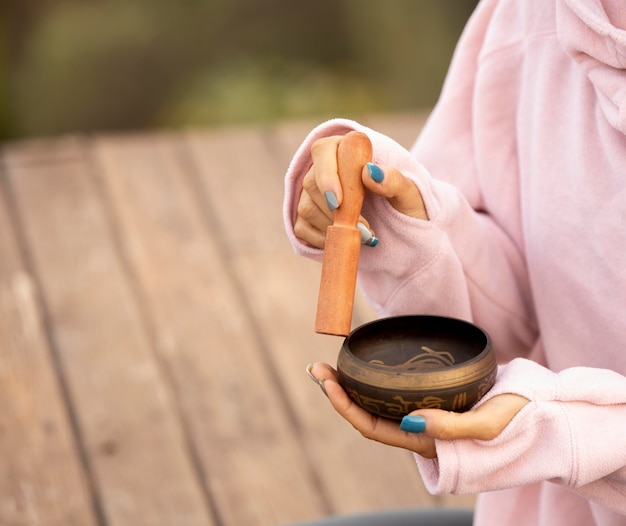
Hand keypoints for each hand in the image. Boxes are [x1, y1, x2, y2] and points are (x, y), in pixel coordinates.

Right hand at [294, 135, 428, 248]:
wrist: (404, 227)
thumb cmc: (407, 204)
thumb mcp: (409, 193)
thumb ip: (394, 180)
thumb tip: (370, 172)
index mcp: (346, 149)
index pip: (323, 152)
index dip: (327, 176)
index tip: (339, 202)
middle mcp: (324, 168)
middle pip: (312, 184)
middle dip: (335, 211)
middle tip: (365, 228)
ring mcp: (312, 194)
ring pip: (306, 207)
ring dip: (332, 227)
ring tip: (364, 236)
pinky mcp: (307, 217)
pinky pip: (302, 228)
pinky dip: (322, 239)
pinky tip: (345, 240)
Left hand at [307, 362, 528, 458]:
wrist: (543, 411)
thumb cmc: (521, 419)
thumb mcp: (490, 424)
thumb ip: (452, 429)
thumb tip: (409, 422)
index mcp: (426, 443)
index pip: (373, 428)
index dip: (345, 407)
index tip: (326, 381)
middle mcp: (418, 430)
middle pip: (367, 414)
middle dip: (338, 392)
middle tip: (316, 367)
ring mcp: (424, 414)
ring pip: (379, 403)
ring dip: (353, 384)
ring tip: (331, 363)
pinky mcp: (434, 397)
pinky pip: (396, 391)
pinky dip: (377, 378)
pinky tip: (367, 363)